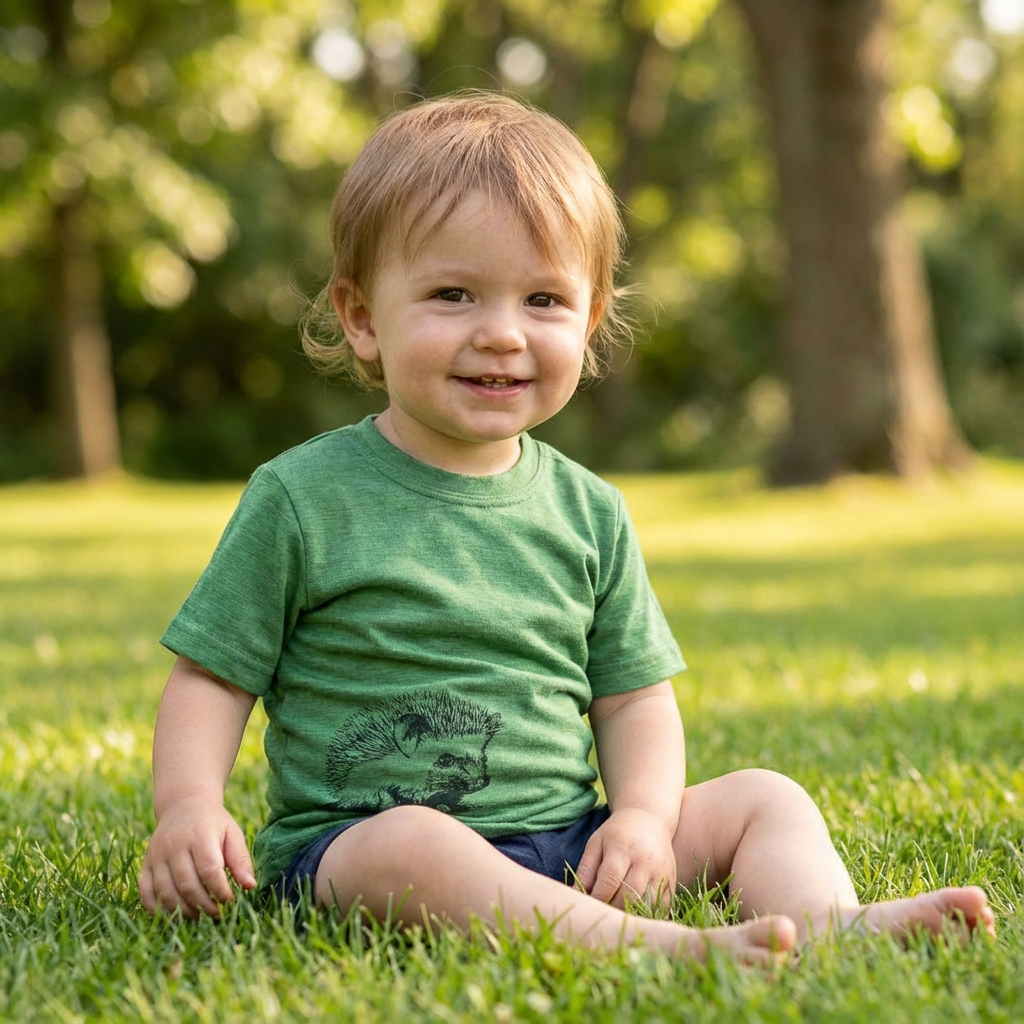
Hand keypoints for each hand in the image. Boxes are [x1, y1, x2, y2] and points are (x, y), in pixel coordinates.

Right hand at [138, 796, 255, 919]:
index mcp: (200, 836)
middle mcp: (175, 846)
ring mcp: (157, 856)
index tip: (231, 901)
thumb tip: (250, 886)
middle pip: (187, 885)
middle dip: (205, 905)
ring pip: (166, 892)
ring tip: (201, 917)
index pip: (210, 870)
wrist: (183, 805)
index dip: (221, 891)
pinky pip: (146, 893)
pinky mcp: (146, 865)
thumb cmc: (213, 823)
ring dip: (184, 911)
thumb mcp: (232, 834)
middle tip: (218, 915)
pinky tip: (176, 915)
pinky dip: (158, 910)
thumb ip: (241, 860)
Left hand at [575, 807, 677, 909]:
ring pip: (647, 904)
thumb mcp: (596, 844)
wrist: (649, 820)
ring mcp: (660, 871)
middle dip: (613, 908)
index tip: (589, 906)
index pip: (609, 880)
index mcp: (622, 849)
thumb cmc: (617, 833)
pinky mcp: (671, 880)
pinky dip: (648, 914)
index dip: (598, 897)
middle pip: (629, 895)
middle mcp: (644, 861)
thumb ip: (585, 870)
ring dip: (631, 914)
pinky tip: (636, 914)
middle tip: (602, 914)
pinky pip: (662, 906)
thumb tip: (574, 895)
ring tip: (618, 915)